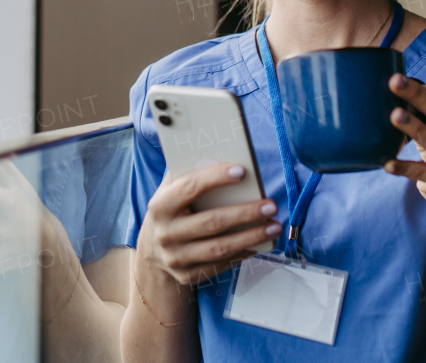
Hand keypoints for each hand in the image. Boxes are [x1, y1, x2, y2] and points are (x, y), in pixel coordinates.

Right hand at [137, 163, 280, 285]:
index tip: (242, 171)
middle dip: (245, 213)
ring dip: (251, 236)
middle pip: (211, 222)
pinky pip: (221, 264)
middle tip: (271, 205)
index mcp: (160, 205)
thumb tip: (217, 151)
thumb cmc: (170, 211)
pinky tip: (260, 243)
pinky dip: (243, 253)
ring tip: (274, 226)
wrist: (152, 252)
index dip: (216, 178)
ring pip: (220, 248)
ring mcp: (176, 257)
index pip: (189, 187)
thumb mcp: (169, 191)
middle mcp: (166, 233)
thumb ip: (187, 172)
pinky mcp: (188, 275)